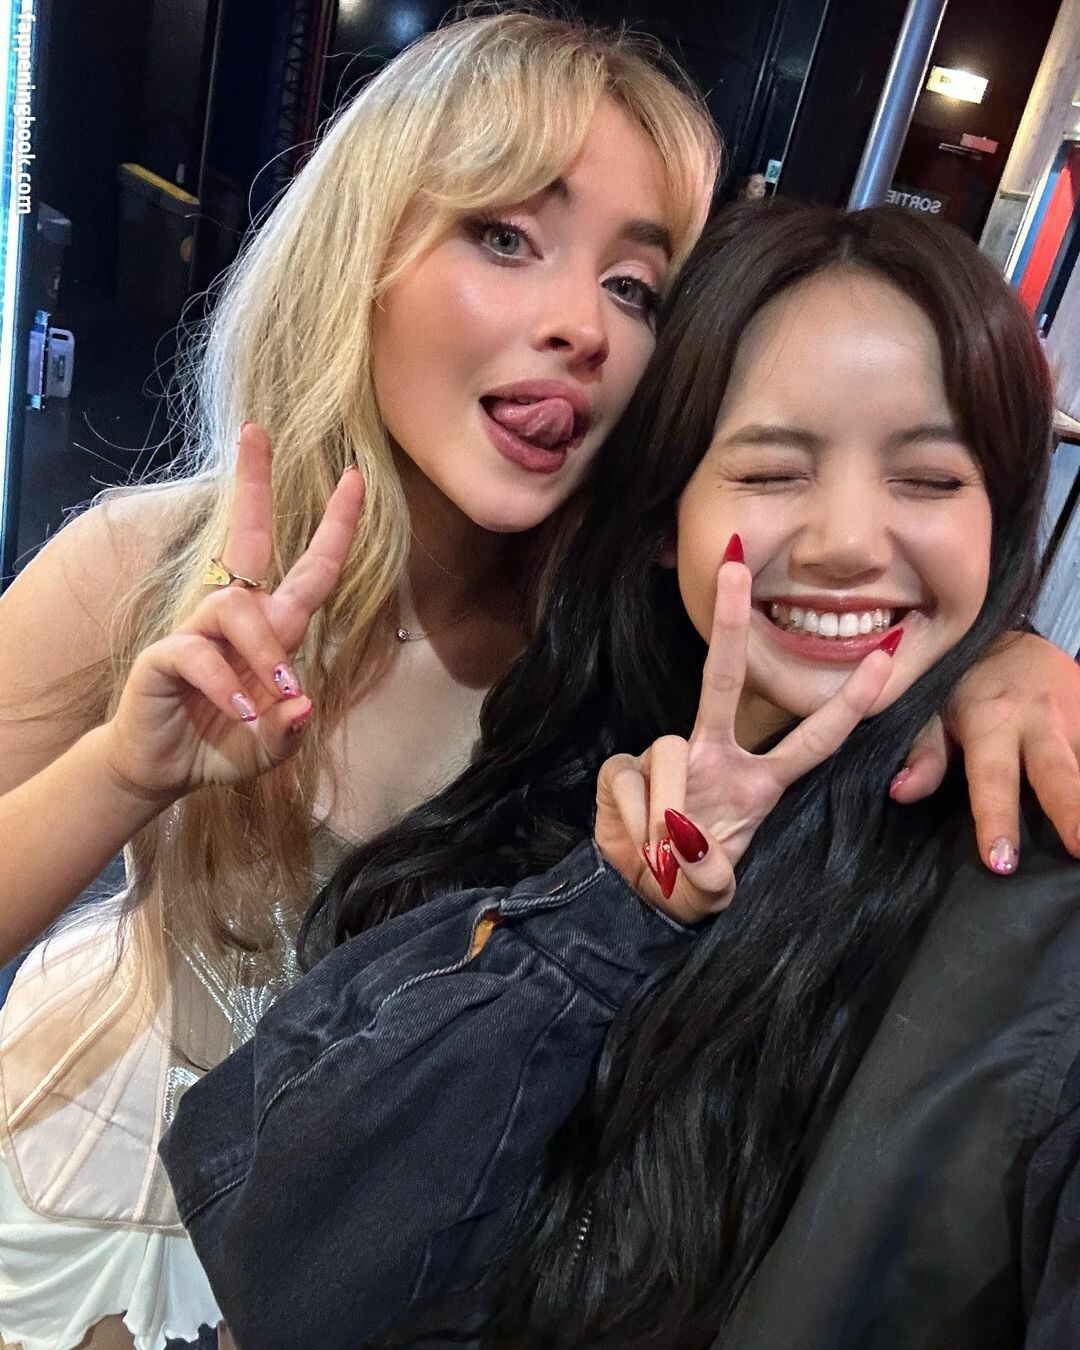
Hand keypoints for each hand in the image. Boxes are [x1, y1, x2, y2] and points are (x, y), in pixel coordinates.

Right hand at [102, 424, 364, 801]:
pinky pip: (198, 653)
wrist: (165, 770)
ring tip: (268, 699)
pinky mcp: (165, 654)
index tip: (355, 478)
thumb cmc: (223, 744)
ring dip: (261, 651)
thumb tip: (304, 703)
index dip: (335, 527)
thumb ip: (291, 729)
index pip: (310, 569)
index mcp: (271, 627)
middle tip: (256, 432)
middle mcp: (235, 616)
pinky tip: (240, 711)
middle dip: (253, 484)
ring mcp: (196, 630)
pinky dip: (226, 684)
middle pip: (247, 537)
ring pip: (235, 607)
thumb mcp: (272, 745)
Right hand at [595, 555, 896, 923]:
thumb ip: (709, 870)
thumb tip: (679, 837)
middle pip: (725, 683)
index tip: (886, 658)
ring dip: (667, 816)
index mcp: (754, 781)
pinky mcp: (622, 767)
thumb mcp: (716, 884)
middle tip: (735, 570)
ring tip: (662, 857)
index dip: (849, 703)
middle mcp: (714, 756)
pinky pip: (633, 782)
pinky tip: (635, 841)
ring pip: (672, 756)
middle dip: (733, 626)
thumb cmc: (691, 879)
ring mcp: (667, 757)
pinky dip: (636, 822)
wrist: (637, 896)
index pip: (811, 740)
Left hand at [889, 632, 1079, 871]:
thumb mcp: (934, 709)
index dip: (996, 818)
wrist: (1014, 637)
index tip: (1001, 861)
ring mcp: (1076, 721)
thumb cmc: (965, 682)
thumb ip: (924, 753)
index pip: (992, 778)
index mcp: (993, 722)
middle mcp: (1041, 723)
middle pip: (1059, 774)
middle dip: (1073, 812)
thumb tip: (901, 793)